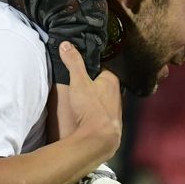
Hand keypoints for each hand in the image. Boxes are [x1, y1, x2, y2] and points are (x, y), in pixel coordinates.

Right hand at [52, 42, 122, 157]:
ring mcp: (115, 111)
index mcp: (112, 80)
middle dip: (93, 85)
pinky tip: (87, 118)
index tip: (82, 69)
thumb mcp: (79, 80)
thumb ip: (73, 62)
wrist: (99, 138)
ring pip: (105, 101)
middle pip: (103, 85)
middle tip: (80, 87)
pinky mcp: (111, 124)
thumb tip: (66, 45)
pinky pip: (103, 115)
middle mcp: (117, 95)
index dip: (91, 68)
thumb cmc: (91, 108)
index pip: (103, 68)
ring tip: (82, 103)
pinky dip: (96, 115)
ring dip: (96, 101)